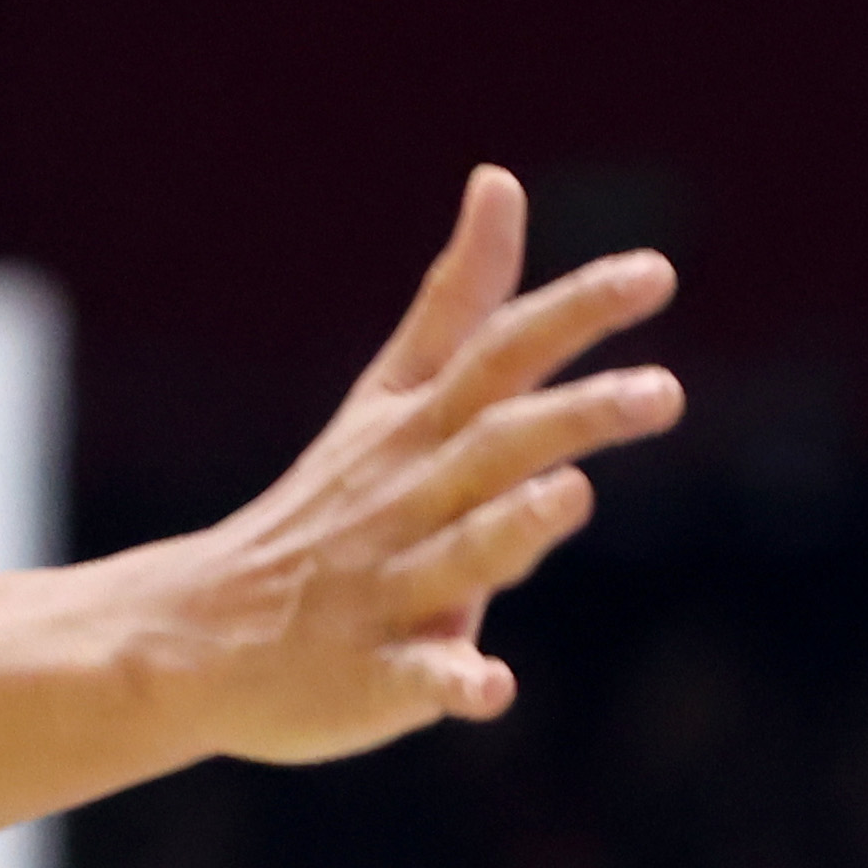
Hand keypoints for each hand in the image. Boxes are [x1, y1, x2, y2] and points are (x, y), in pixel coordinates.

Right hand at [175, 168, 679, 763]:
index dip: (576, 312)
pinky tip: (489, 688)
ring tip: (571, 497)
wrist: (202, 634)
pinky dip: (450, 683)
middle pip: (494, 447)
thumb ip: (457, 302)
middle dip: (573, 416)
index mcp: (416, 432)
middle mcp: (406, 500)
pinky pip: (414, 680)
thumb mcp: (387, 395)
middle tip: (664, 394)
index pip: (501, 354)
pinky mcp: (369, 678)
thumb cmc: (325, 512)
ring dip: (511, 528)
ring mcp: (386, 589)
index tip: (658, 272)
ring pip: (458, 555)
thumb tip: (500, 179)